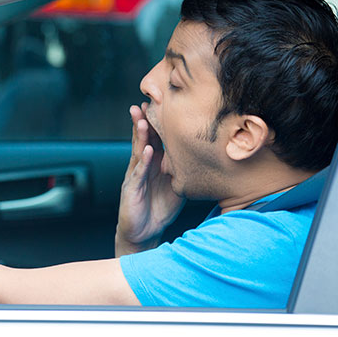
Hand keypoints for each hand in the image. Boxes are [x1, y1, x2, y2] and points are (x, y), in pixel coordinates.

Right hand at [116, 103, 184, 254]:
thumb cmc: (159, 209)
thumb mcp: (175, 186)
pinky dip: (142, 162)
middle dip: (142, 122)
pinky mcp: (132, 190)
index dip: (156, 124)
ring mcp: (135, 177)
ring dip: (139, 136)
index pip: (153, 140)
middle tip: (144, 104)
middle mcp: (141, 167)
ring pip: (137, 152)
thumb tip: (205, 159)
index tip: (160, 105)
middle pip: (142, 141)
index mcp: (152, 165)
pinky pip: (138, 174)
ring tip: (142, 120)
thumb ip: (183, 171)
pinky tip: (146, 152)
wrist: (143, 232)